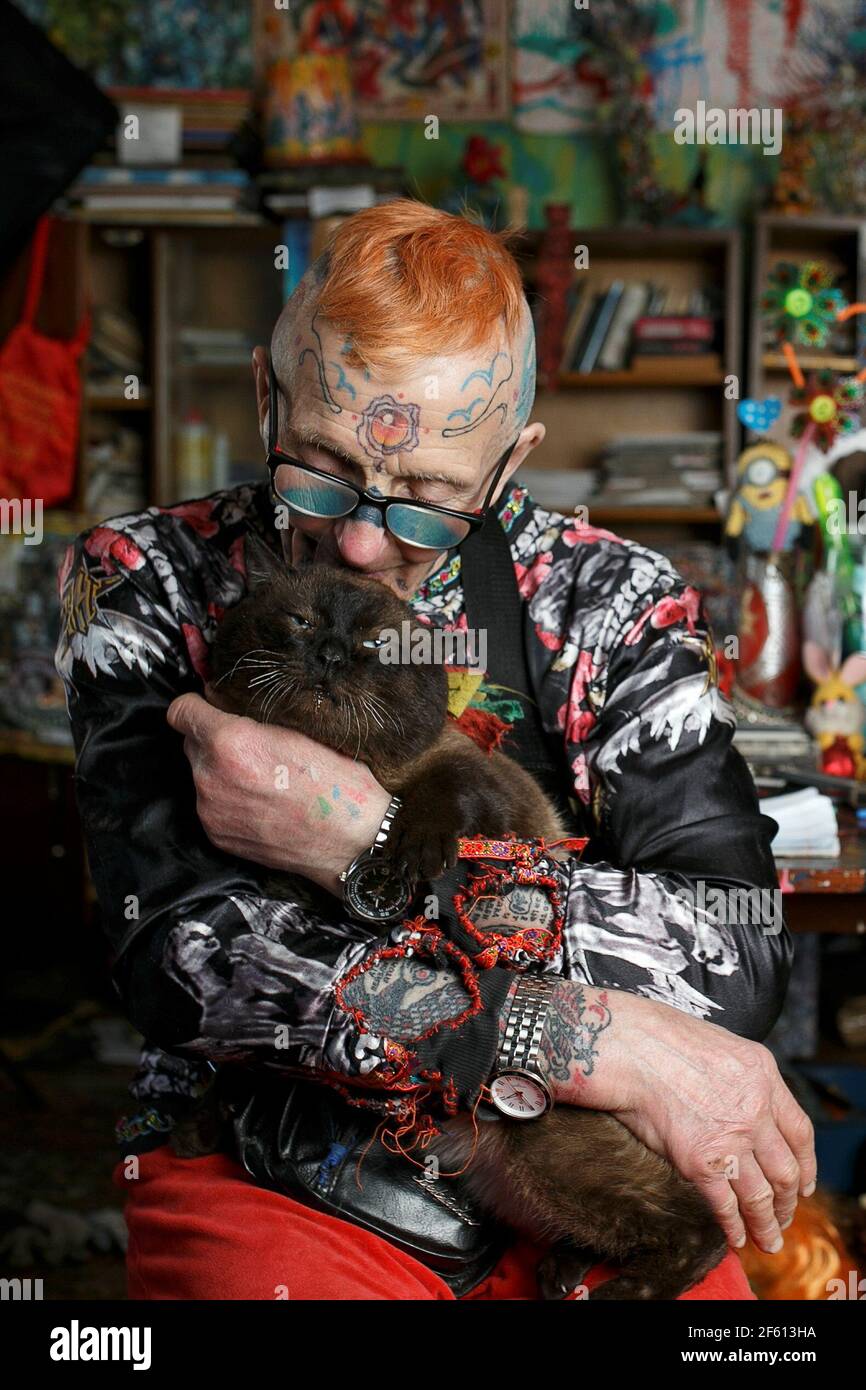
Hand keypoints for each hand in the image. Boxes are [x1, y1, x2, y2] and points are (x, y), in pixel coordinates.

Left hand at [166, 692, 390, 893]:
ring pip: (202, 776)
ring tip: (262, 781)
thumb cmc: (336, 782)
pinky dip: (228, 800)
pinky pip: (212, 805)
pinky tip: (262, 804)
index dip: (196, 706)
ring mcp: (211, 810)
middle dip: (215, 741)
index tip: (208, 708)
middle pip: (192, 744)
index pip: (181, 712)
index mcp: (230, 741)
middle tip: (252, 748)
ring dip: (221, 773)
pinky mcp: (217, 836)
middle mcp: (211, 776)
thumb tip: (224, 705)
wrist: (351, 840)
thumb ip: (253, 716)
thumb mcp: (300, 729)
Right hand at [537, 980, 815, 1254]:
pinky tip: (736, 1238)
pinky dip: (734, 1227)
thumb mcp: (723, 1046)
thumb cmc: (663, 1040)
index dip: (806, 1165)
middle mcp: (756, 1110)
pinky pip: (727, 1205)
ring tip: (767, 1240)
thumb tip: (748, 1109)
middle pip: (786, 1170)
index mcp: (765, 1077)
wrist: (630, 1047)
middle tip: (784, 1218)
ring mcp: (731, 1138)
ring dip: (767, 1224)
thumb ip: (744, 1080)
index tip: (804, 1184)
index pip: (801, 1132)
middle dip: (788, 1202)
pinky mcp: (701, 1162)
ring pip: (762, 1196)